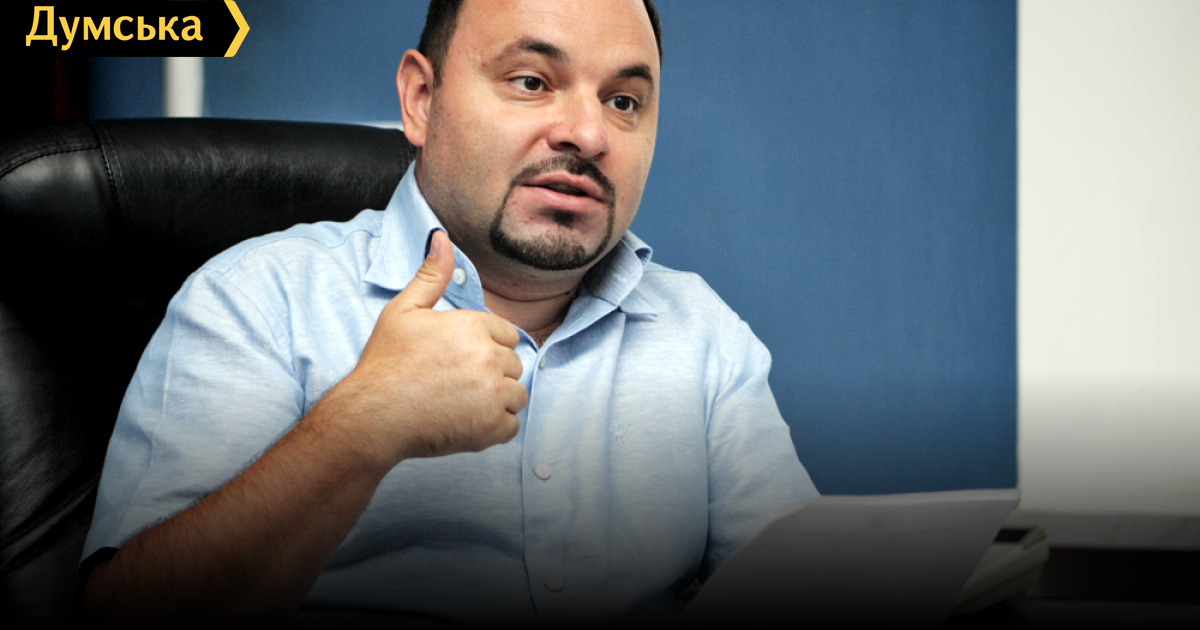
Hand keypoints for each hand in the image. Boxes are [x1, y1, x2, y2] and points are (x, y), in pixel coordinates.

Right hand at [324, 230, 526, 466]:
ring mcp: (493, 393)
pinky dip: (493, 428)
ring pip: (516, 395)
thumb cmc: (386, 363)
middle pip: (512, 364)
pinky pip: (511, 426)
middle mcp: (489, 357)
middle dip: (491, 374)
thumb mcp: (403, 310)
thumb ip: (431, 275)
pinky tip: (466, 422)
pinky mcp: (491, 427)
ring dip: (496, 401)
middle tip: (454, 383)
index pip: (506, 334)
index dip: (485, 347)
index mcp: (473, 326)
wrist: (373, 415)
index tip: (459, 360)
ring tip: (462, 403)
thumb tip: (442, 238)